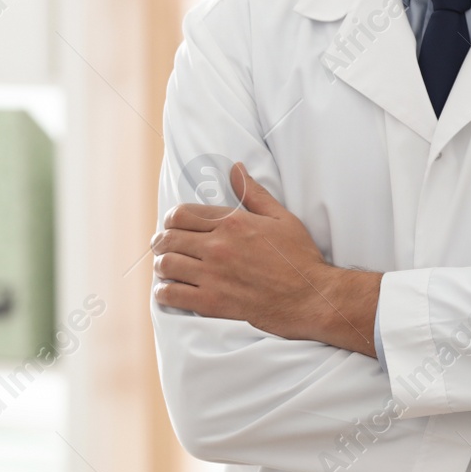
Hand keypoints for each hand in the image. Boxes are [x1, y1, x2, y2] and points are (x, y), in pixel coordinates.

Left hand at [151, 163, 378, 353]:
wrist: (310, 297)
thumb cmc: (299, 257)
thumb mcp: (281, 217)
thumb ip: (254, 193)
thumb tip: (236, 168)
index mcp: (232, 223)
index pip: (181, 214)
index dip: (171, 219)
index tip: (173, 226)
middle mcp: (218, 246)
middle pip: (168, 238)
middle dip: (161, 241)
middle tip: (162, 246)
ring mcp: (213, 276)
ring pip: (166, 265)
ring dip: (161, 265)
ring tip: (166, 267)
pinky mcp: (212, 303)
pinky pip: (172, 295)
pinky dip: (163, 292)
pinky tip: (168, 290)